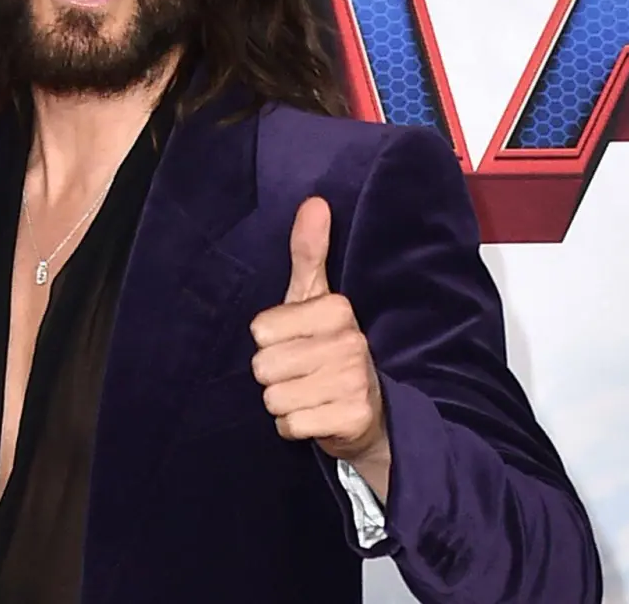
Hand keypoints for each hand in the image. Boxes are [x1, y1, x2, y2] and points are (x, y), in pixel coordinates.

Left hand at [250, 196, 386, 462]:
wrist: (368, 412)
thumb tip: (314, 201)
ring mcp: (354, 383)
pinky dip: (294, 426)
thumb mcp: (314, 298)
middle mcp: (350, 343)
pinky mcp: (351, 420)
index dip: (269, 341)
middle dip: (274, 375)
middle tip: (300, 372)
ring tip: (307, 393)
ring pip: (274, 398)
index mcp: (337, 309)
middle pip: (263, 366)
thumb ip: (308, 252)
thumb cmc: (328, 347)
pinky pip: (289, 425)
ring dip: (283, 402)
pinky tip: (315, 416)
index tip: (294, 342)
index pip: (261, 329)